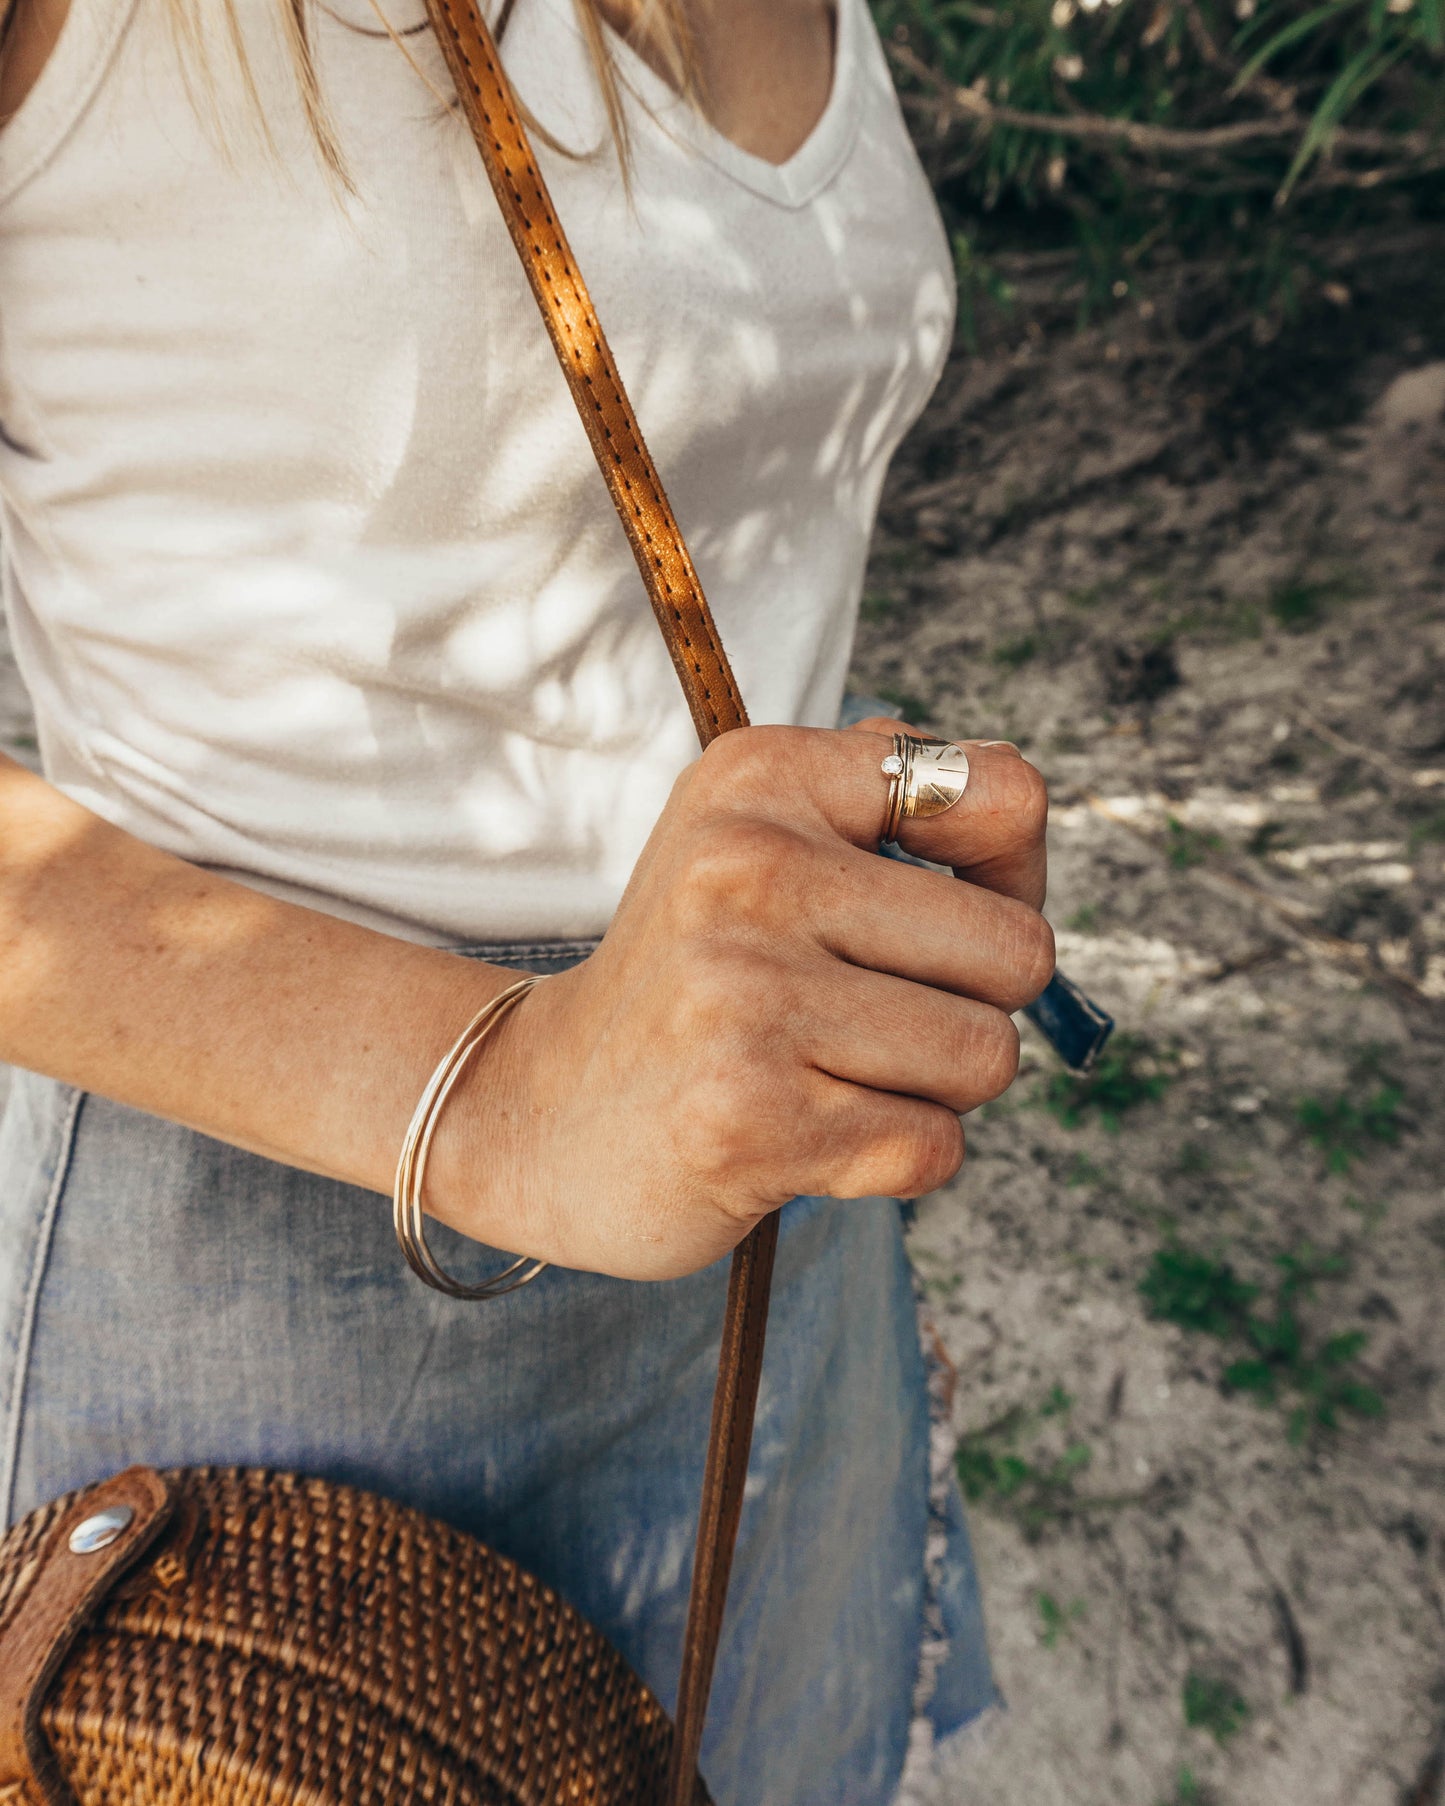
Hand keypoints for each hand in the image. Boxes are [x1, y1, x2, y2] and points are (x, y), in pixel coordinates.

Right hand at [432, 721, 1053, 1280]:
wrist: (539, 1108)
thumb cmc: (691, 978)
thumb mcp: (754, 838)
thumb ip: (883, 796)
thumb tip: (1018, 812)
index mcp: (762, 778)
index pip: (1006, 798)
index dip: (1013, 876)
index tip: (944, 918)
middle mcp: (747, 869)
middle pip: (1019, 951)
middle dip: (976, 1006)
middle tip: (876, 1017)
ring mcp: (745, 996)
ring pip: (986, 1057)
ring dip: (933, 1090)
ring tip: (832, 1074)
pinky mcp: (750, 1120)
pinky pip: (933, 1148)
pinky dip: (893, 1158)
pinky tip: (807, 1132)